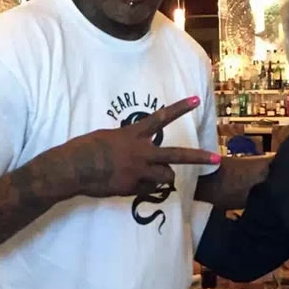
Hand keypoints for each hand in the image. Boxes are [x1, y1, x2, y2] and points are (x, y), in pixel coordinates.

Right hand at [66, 97, 219, 197]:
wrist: (71, 168)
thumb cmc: (85, 148)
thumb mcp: (108, 137)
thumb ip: (128, 141)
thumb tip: (137, 148)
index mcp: (133, 135)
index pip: (161, 118)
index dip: (180, 108)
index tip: (196, 99)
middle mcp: (140, 152)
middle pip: (176, 156)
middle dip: (198, 158)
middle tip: (216, 158)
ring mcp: (138, 171)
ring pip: (165, 176)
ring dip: (164, 176)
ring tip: (152, 174)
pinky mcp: (131, 188)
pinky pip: (147, 189)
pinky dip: (144, 188)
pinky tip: (128, 184)